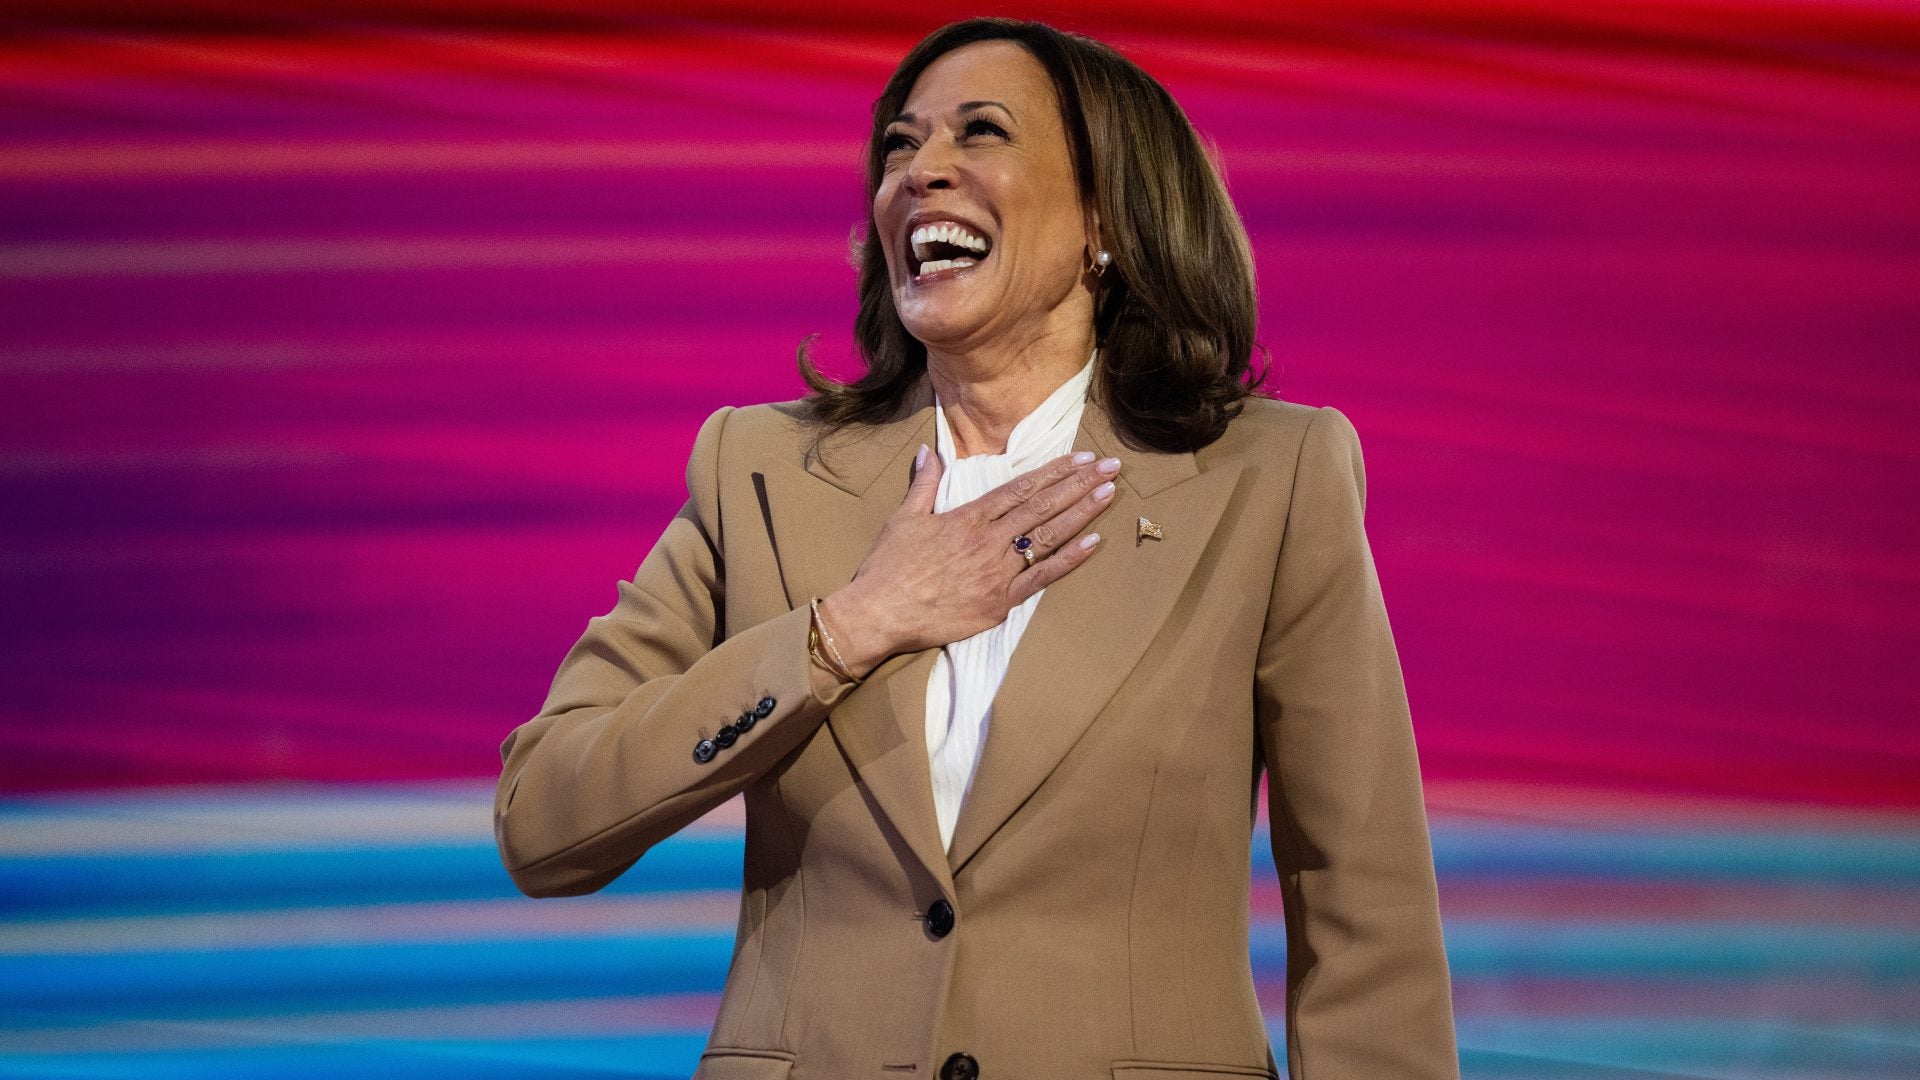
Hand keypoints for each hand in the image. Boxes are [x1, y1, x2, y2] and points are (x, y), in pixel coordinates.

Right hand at [821, 446, 1120, 675]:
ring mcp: (998, 571)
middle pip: (1042, 506)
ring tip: (1109, 494)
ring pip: (1048, 536)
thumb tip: (927, 450)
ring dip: (1082, 513)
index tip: (1082, 458)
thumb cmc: (889, 568)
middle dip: (1079, 484)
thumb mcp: (904, 517)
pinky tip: (1094, 542)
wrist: (880, 613)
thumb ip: (924, 483)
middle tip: (1111, 467)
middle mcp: (989, 540)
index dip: (1055, 472)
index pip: (1021, 488)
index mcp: (968, 517)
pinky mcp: (1000, 601)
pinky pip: (1042, 577)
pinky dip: (1069, 559)